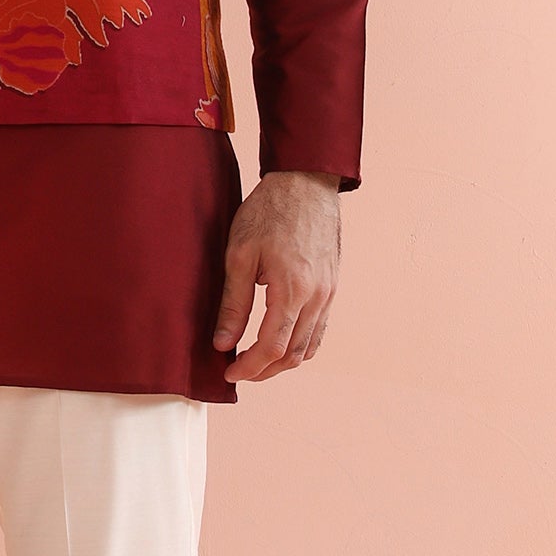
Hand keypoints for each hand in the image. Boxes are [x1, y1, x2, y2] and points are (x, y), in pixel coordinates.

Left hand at [213, 170, 345, 381]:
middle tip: (240, 370)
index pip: (272, 347)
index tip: (230, 373)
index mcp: (292, 290)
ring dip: (284, 361)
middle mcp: (317, 297)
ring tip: (257, 360)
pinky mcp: (332, 286)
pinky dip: (301, 345)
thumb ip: (233, 303)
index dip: (250, 367)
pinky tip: (281, 341)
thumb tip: (223, 343)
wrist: (306, 183)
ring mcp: (329, 293)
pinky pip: (320, 329)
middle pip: (294, 354)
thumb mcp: (239, 255)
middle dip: (265, 370)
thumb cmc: (269, 211)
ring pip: (310, 346)